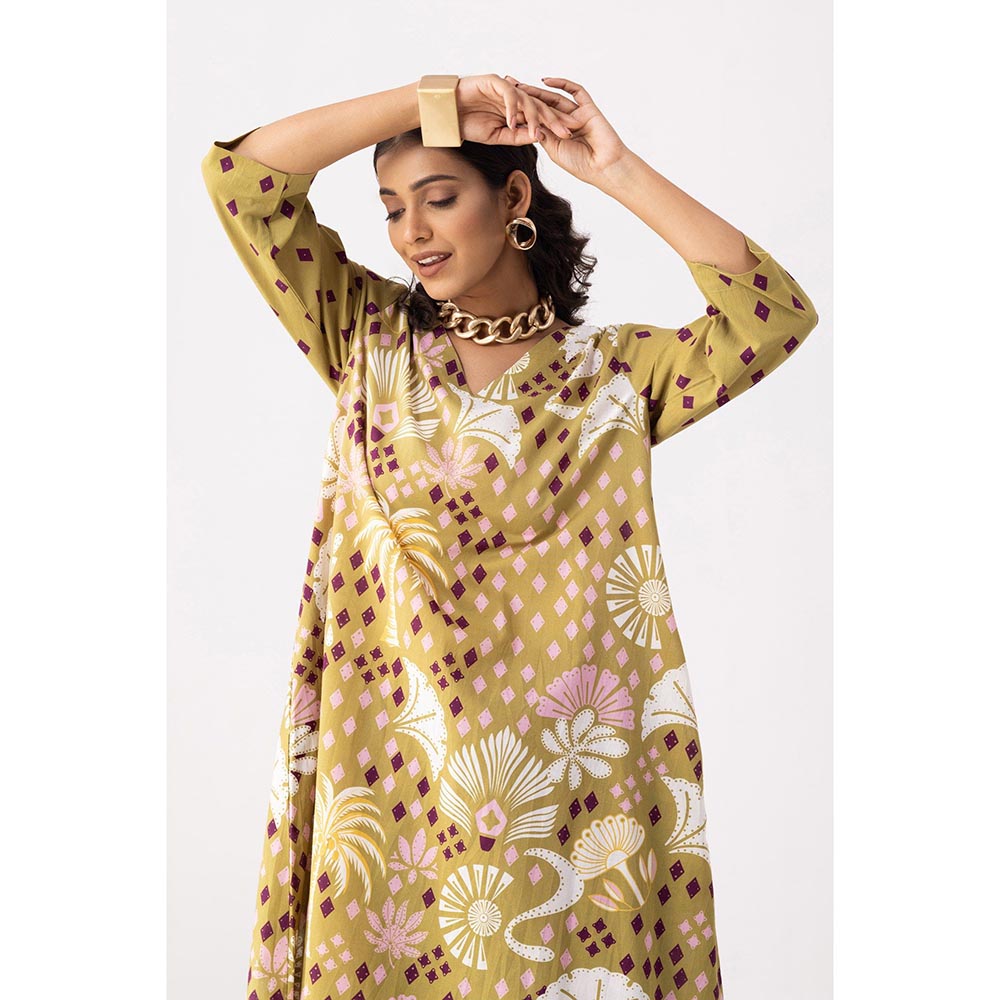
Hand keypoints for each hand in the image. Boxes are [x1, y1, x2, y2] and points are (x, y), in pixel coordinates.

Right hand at [455, 74, 577, 145]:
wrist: (448, 113)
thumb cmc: (469, 124)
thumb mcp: (497, 136)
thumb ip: (516, 137)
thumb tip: (538, 138)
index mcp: (518, 110)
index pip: (540, 118)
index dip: (554, 126)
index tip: (568, 138)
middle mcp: (515, 98)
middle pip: (539, 107)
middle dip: (553, 120)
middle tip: (566, 131)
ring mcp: (506, 88)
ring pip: (527, 100)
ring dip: (533, 117)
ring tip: (537, 133)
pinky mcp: (495, 81)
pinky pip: (508, 95)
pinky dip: (511, 109)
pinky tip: (512, 122)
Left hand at [502, 76, 629, 183]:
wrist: (604, 167)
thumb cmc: (581, 164)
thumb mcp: (554, 150)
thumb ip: (543, 136)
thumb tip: (528, 123)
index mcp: (557, 135)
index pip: (537, 119)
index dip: (522, 111)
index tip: (503, 104)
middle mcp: (566, 122)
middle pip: (543, 105)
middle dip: (526, 96)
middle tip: (507, 84)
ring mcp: (577, 114)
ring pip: (555, 98)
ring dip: (538, 90)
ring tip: (521, 84)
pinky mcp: (588, 108)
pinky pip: (575, 91)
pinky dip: (562, 84)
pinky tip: (546, 81)